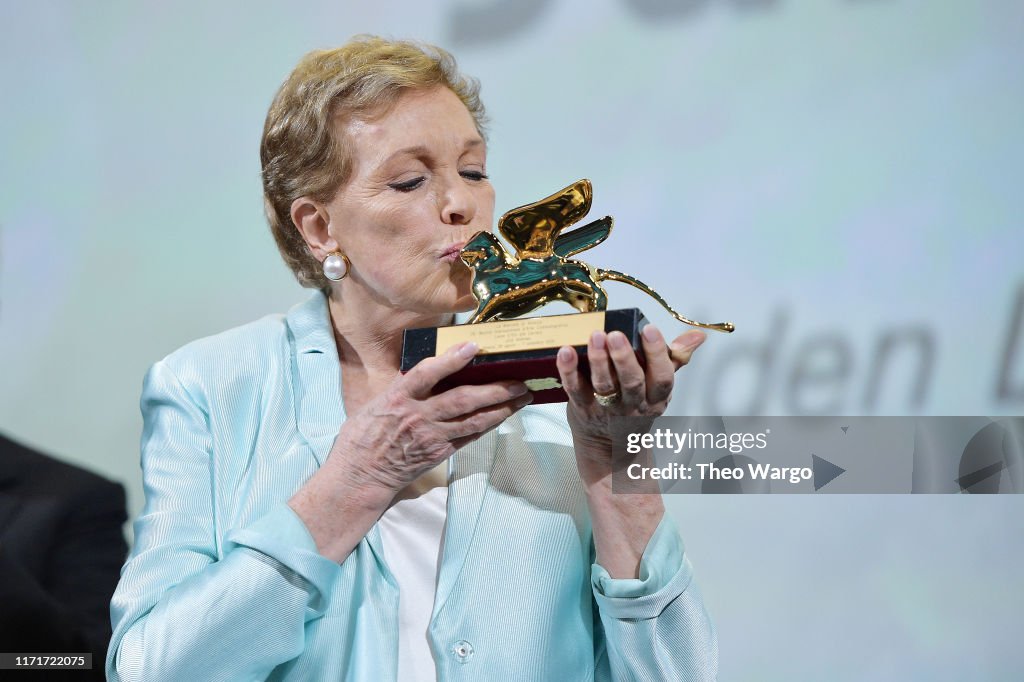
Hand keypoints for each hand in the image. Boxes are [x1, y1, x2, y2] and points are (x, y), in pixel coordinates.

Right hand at [290, 340, 531, 561]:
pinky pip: (469, 436)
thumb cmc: (364, 436)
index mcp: (398, 398)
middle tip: (520, 379)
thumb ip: (404, 386)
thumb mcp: (376, 402)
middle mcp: (417, 416)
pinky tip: (504, 415)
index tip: (473, 346)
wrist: (360, 476)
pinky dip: (488, 425)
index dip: (451, 359)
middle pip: (462, 399)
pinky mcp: (439, 453)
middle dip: (495, 389)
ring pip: (473, 420)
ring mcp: (431, 437)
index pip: (427, 373)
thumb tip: (431, 367)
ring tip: (523, 396)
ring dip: (502, 408)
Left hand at [555, 325, 704, 471]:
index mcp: (656, 396)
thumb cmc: (635, 407)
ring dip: (598, 361)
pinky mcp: (582, 408)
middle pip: (632, 382)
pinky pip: (575, 389)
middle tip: (615, 334)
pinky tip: (566, 351)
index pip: (662, 376)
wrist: (610, 447)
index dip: (657, 353)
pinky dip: (568, 370)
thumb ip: (675, 358)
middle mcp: (633, 404)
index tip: (650, 329)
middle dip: (624, 357)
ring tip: (594, 337)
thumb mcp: (659, 386)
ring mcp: (607, 408)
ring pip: (604, 385)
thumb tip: (698, 336)